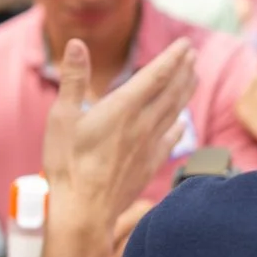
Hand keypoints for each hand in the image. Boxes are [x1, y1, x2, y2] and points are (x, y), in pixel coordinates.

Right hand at [43, 38, 196, 240]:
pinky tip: (181, 123)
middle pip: (171, 92)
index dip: (173, 58)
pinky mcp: (148, 166)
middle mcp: (142, 124)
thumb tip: (76, 44)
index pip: (156, 75)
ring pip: (174, 113)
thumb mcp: (61, 116)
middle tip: (193, 55)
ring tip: (194, 78)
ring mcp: (148, 146)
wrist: (83, 211)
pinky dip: (178, 126)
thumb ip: (73, 79)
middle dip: (184, 70)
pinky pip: (170, 140)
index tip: (185, 44)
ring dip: (185, 92)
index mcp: (122, 108)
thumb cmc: (67, 164)